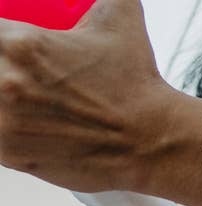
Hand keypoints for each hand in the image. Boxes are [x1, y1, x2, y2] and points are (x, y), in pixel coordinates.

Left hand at [0, 0, 168, 191]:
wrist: (150, 141)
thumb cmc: (134, 84)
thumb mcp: (118, 15)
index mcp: (21, 44)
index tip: (7, 45)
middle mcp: (6, 83)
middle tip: (12, 70)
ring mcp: (6, 125)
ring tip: (18, 96)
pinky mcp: (13, 156)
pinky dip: (3, 128)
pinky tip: (21, 121)